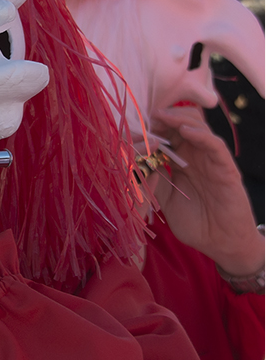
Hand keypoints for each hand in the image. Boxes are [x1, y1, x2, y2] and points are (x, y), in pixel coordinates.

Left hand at [150, 105, 263, 275]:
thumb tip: (134, 161)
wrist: (221, 244)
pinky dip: (200, 134)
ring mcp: (211, 158)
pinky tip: (185, 130)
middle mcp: (196, 154)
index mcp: (181, 159)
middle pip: (180, 121)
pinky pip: (214, 144)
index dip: (151, 126)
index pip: (166, 132)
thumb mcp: (165, 199)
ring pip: (197, 125)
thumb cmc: (195, 223)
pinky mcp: (226, 167)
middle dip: (162, 116)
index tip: (134, 123)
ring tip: (161, 117)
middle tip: (146, 115)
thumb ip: (152, 179)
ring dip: (178, 118)